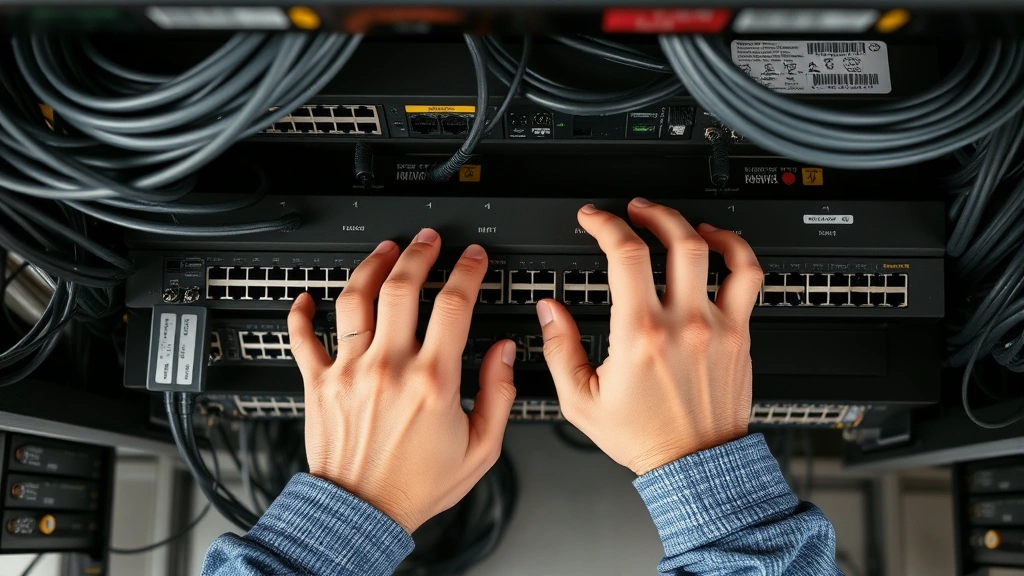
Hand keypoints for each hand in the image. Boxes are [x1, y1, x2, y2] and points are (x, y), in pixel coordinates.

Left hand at [288, 230, 516, 532]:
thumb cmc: (417, 486)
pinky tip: (308, 296)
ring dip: (370, 265)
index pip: (454, 304)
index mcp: (433, 380)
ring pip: (354, 298)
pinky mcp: (319, 383)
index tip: (472, 258)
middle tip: (428, 239)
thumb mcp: (481, 449)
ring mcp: (349, 371)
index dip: (467, 270)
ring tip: (383, 250)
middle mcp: (389, 367)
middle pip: (401, 287)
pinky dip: (302, 312)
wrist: (362, 513)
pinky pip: (302, 337)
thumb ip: (499, 395)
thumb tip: (504, 353)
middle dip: (419, 253)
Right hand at [538, 199, 761, 475]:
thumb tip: (549, 310)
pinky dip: (736, 249)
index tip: (594, 219)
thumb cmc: (644, 436)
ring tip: (673, 219)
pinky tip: (718, 243)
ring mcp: (717, 326)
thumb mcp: (581, 400)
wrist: (695, 466)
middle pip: (674, 239)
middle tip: (632, 210)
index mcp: (639, 335)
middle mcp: (682, 323)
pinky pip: (748, 277)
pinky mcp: (740, 334)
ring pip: (714, 250)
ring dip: (690, 223)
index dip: (606, 225)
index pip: (625, 254)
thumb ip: (560, 349)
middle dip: (649, 213)